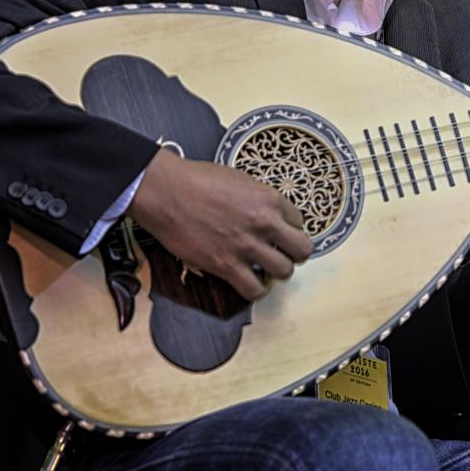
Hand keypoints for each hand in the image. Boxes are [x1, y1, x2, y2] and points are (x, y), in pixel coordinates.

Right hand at [127, 148, 313, 300]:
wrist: (167, 191)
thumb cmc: (198, 180)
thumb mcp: (241, 180)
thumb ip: (260, 200)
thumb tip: (269, 215)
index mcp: (270, 199)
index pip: (300, 221)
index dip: (288, 228)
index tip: (278, 232)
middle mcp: (264, 224)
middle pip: (302, 250)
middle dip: (292, 252)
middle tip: (279, 252)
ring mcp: (246, 247)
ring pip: (284, 272)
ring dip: (275, 271)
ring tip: (263, 267)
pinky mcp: (226, 266)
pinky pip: (254, 290)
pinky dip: (255, 288)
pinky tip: (248, 279)